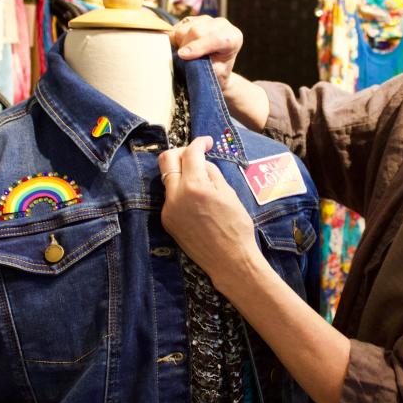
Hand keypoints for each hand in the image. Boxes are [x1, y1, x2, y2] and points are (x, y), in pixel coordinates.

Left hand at [158, 136, 263, 289]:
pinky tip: (197, 200)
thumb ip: (211, 173)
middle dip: (181, 151)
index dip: (199, 142)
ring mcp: (168, 209)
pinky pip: (171, 197)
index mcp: (195, 186)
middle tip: (196, 154)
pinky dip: (181, 191)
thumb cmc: (236, 226)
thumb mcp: (228, 193)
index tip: (207, 142)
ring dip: (182, 173)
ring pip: (168, 179)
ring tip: (201, 180)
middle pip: (166, 159)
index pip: (190, 152)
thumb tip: (202, 162)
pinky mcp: (167, 221)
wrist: (229, 260)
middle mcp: (175, 196)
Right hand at [171, 16, 242, 90]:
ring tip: (186, 56)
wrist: (216, 68)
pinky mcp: (193, 19)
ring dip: (179, 44)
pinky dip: (175, 39)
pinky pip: (177, 27)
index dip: (198, 47)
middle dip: (185, 47)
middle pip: (197, 31)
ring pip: (184, 29)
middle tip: (182, 61)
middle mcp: (222, 24)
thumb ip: (204, 66)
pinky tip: (181, 47)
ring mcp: (207, 19)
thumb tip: (184, 56)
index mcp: (233, 37)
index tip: (184, 56)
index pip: (216, 38)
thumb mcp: (214, 74)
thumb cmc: (217, 73)